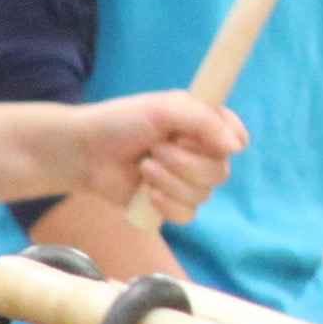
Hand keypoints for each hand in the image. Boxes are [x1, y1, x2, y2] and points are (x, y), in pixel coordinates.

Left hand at [66, 91, 244, 223]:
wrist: (84, 153)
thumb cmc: (122, 123)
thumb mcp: (165, 108)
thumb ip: (204, 121)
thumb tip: (237, 147)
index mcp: (204, 126)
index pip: (237, 139)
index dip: (223, 142)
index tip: (194, 136)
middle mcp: (199, 154)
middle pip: (220, 172)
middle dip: (185, 163)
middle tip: (155, 149)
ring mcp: (184, 182)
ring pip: (202, 195)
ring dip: (170, 181)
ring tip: (143, 167)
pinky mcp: (167, 205)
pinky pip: (187, 215)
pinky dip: (167, 204)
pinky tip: (146, 193)